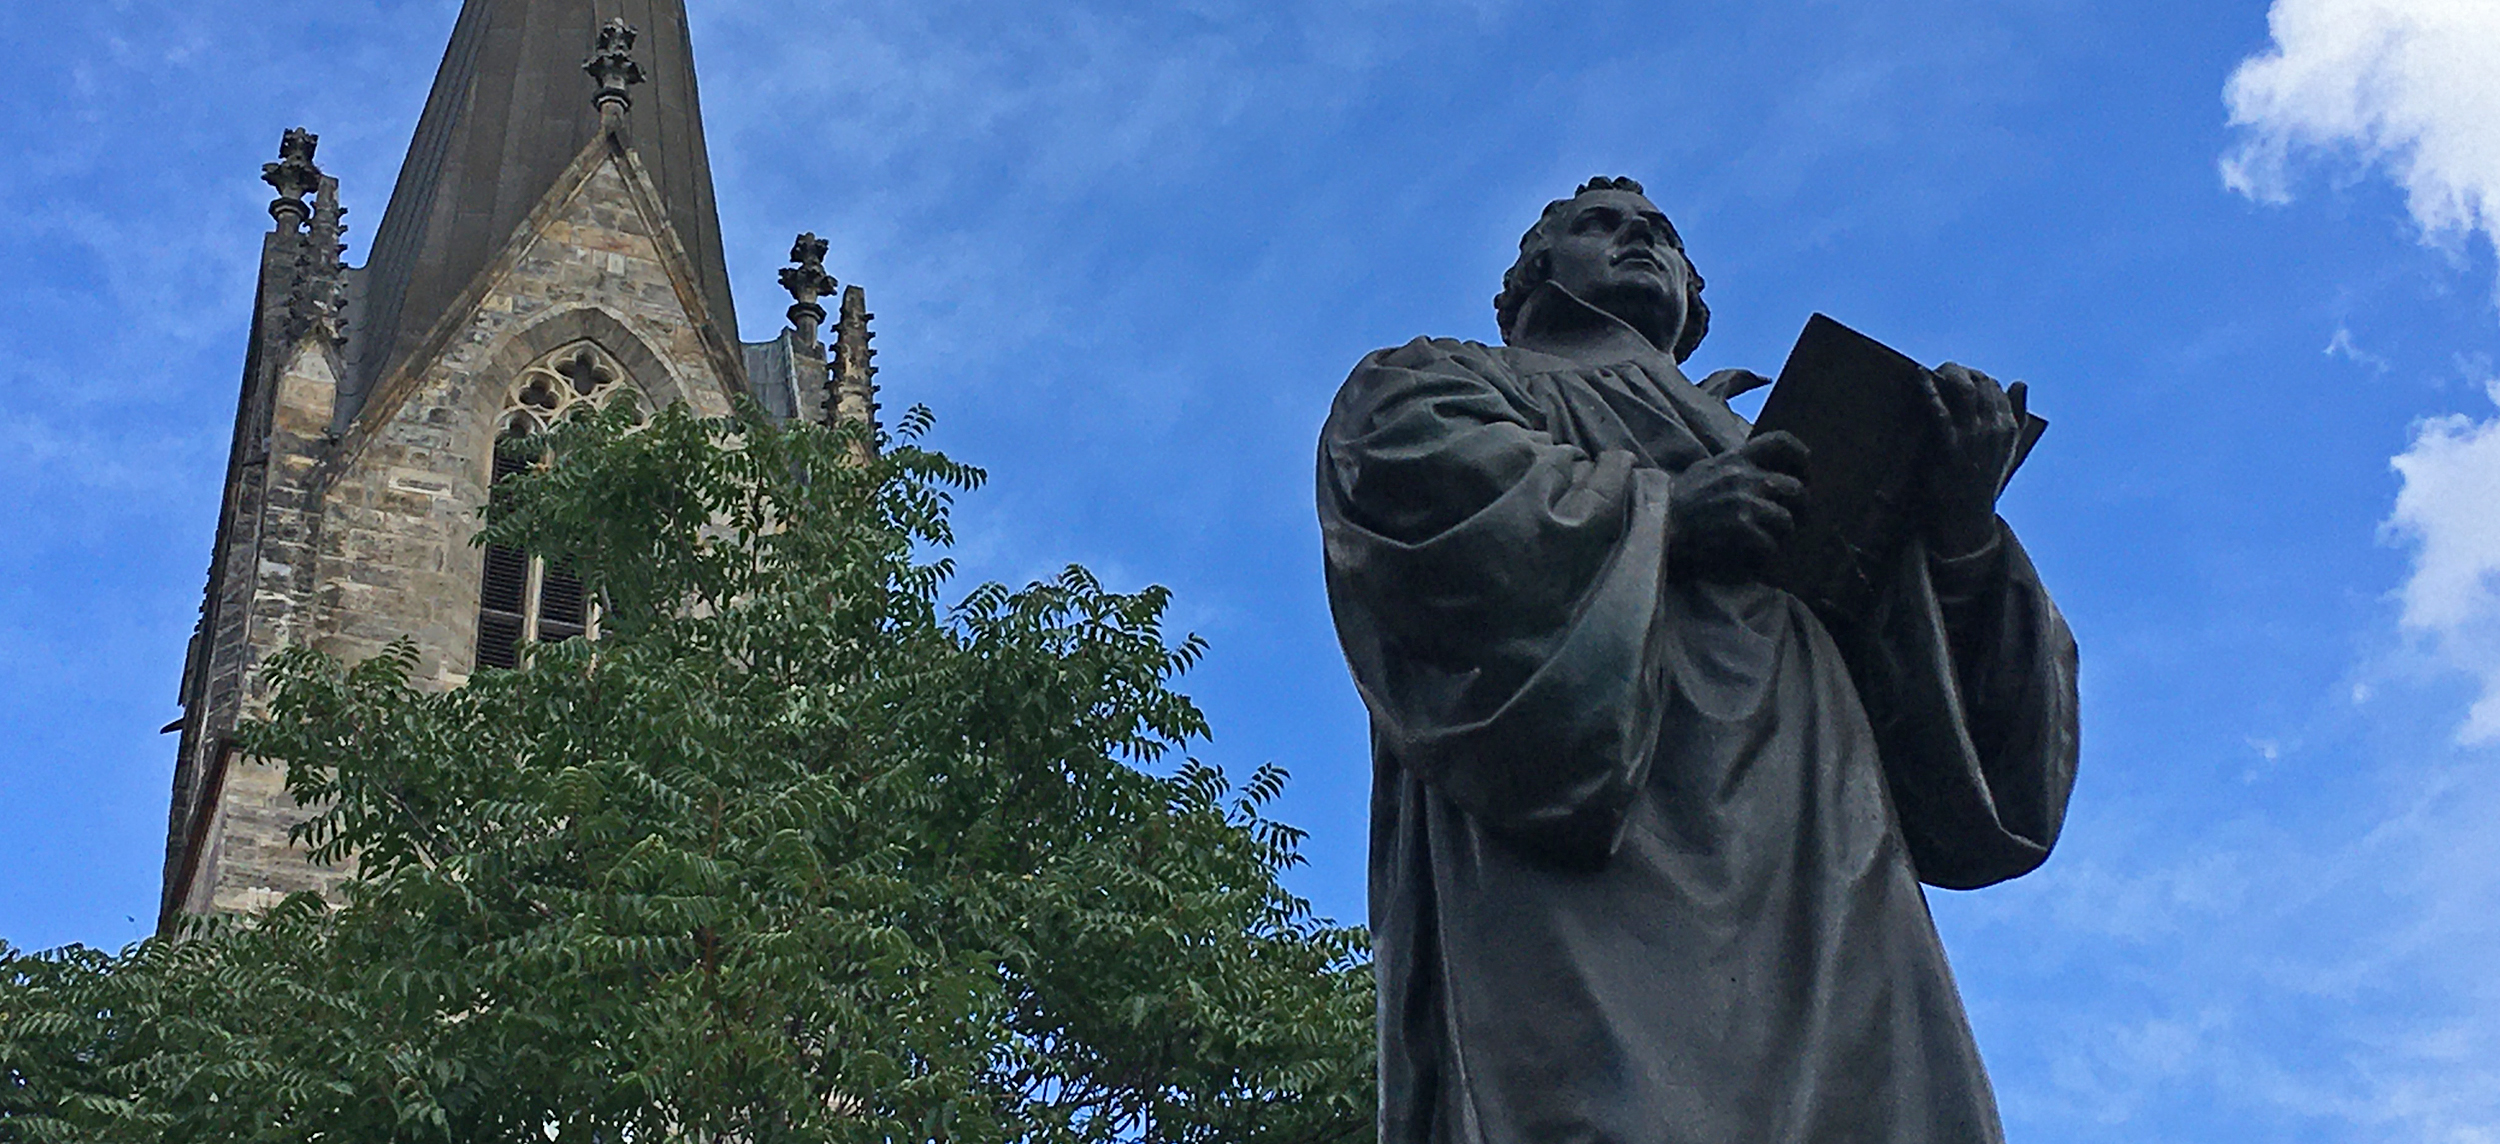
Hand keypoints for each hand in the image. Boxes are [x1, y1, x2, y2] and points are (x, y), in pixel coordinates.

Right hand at [1668, 432, 1808, 581]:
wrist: (1655, 526)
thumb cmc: (1677, 502)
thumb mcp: (1705, 470)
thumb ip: (1734, 466)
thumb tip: (1761, 470)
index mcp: (1736, 458)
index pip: (1780, 442)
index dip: (1801, 457)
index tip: (1803, 474)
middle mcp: (1744, 476)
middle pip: (1795, 488)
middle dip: (1800, 509)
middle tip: (1793, 521)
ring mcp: (1744, 502)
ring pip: (1787, 520)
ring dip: (1781, 536)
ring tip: (1768, 541)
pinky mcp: (1741, 528)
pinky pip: (1771, 545)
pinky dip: (1765, 555)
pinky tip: (1753, 557)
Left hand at [1917, 363, 2020, 555]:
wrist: (1968, 515)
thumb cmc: (1983, 479)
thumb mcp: (2008, 448)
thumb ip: (2017, 414)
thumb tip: (2020, 382)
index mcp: (2009, 428)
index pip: (1995, 387)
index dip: (1975, 376)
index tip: (1958, 376)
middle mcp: (1995, 428)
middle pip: (1979, 383)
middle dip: (1960, 372)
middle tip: (1942, 370)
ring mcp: (1973, 437)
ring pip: (1963, 390)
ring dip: (1947, 375)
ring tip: (1933, 371)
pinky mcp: (1951, 447)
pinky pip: (1940, 410)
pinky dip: (1929, 389)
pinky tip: (1920, 376)